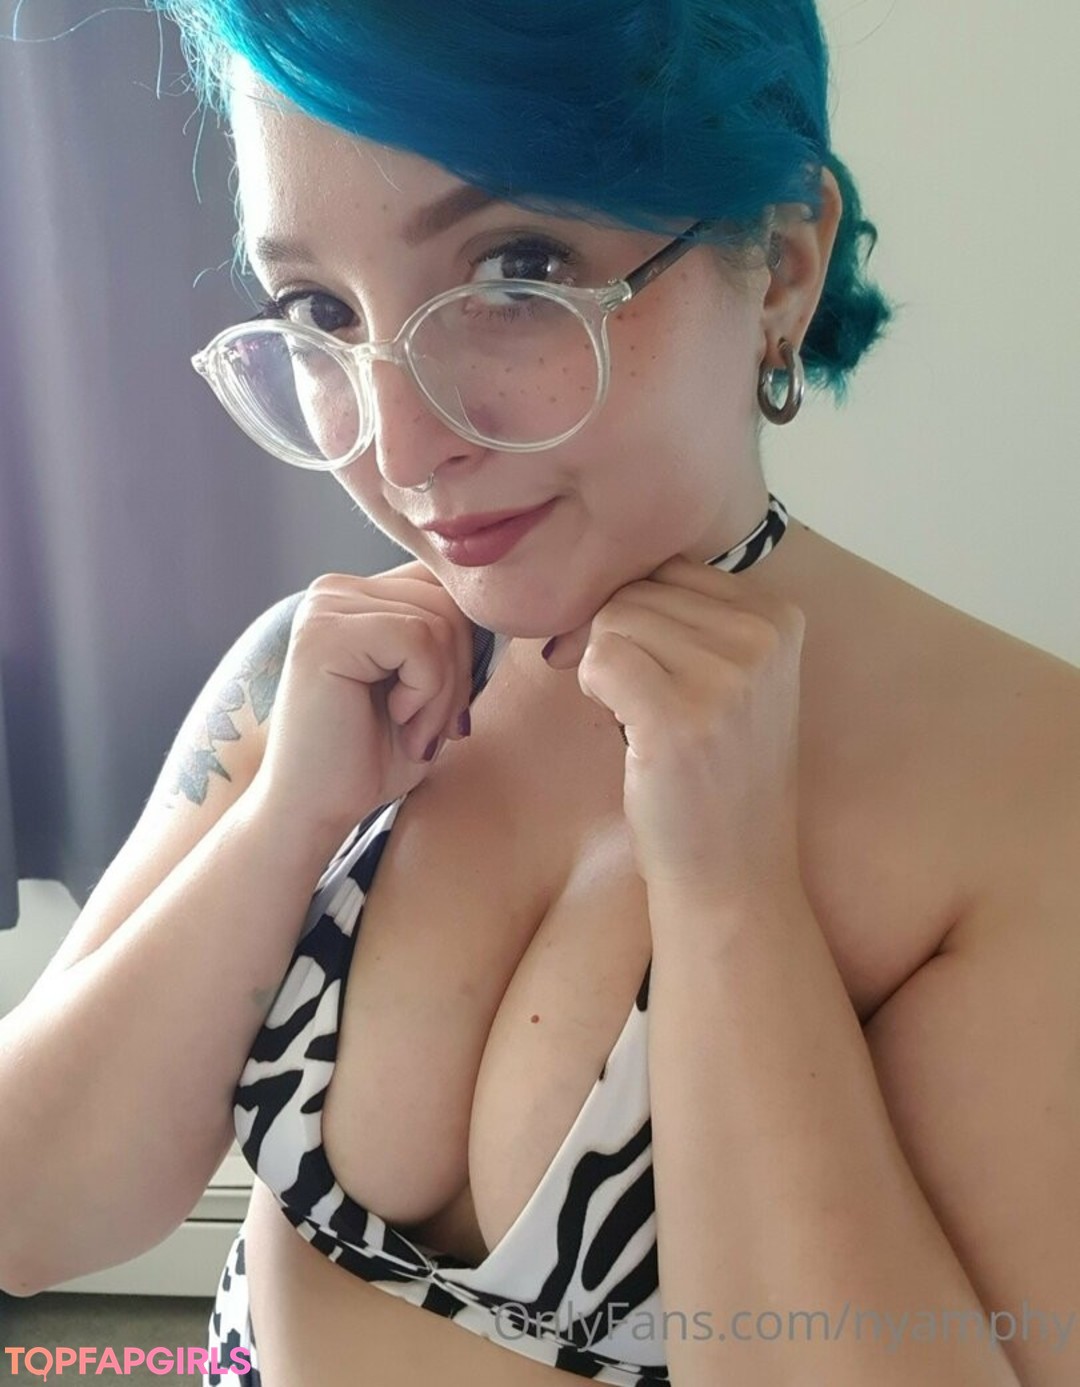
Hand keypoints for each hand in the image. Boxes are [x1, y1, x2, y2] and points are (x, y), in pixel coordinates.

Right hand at [248, 564, 475, 843]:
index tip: (445, 712)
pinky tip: (398, 721)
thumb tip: (505, 610)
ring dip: (443, 691)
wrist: (314, 812)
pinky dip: (426, 691)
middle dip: (458, 673)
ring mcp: (325, 608)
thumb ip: (452, 641)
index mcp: (357, 597)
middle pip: (447, 601)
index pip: (444, 588)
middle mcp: (335, 590)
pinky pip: (418, 639)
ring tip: (414, 732)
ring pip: (438, 622)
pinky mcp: (324, 634)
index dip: (464, 651)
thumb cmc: (371, 759)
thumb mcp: (429, 689)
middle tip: (432, 729)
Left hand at [541, 556, 806, 900]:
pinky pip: (601, 659)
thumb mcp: (739, 680)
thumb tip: (603, 576)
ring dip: (604, 667)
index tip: (637, 661)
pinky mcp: (680, 719)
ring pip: (614, 621)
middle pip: (637, 593)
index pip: (671, 569)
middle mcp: (761, 639)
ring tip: (637, 716)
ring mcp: (725, 678)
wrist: (736, 871)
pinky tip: (623, 726)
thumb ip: (695, 620)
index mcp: (780, 618)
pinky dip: (593, 688)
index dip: (635, 611)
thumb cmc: (721, 774)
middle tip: (628, 696)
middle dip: (613, 639)